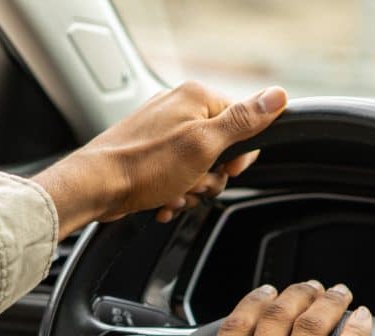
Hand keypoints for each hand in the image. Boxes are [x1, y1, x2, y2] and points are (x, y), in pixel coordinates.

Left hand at [33, 81, 288, 237]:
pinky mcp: (149, 155)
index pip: (242, 122)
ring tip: (172, 193)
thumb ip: (243, 120)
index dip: (237, 155)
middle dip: (210, 177)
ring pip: (199, 169)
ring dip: (190, 190)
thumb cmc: (144, 165)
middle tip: (192, 182)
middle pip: (221, 150)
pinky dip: (173, 193)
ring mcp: (162, 133)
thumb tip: (278, 96)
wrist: (96, 187)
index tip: (225, 169)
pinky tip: (162, 200)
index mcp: (196, 97)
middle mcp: (179, 109)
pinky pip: (177, 177)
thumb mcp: (204, 144)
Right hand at [156, 281, 372, 335]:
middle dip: (292, 294)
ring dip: (324, 303)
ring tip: (335, 292)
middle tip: (304, 287)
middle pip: (276, 318)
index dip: (252, 302)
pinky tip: (361, 318)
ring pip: (310, 328)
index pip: (236, 327)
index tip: (264, 293)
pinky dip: (354, 331)